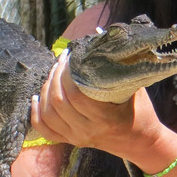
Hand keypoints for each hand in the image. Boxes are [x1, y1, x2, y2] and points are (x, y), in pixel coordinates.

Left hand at [30, 49, 163, 159]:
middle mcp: (88, 131)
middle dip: (55, 76)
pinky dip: (36, 113)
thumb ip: (118, 65)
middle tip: (61, 61)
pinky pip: (45, 130)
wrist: (141, 142)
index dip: (67, 73)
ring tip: (52, 74)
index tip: (71, 57)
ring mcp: (78, 138)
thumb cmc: (141, 111)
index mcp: (105, 119)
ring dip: (45, 90)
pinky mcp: (71, 141)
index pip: (75, 95)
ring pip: (48, 114)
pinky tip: (36, 97)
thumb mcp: (135, 88)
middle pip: (58, 102)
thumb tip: (98, 34)